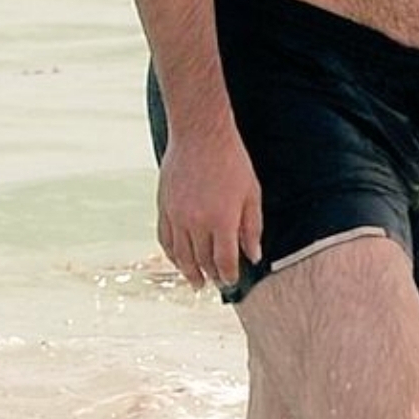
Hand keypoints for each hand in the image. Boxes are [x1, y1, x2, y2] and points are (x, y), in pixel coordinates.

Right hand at [156, 130, 262, 289]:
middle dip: (211, 276)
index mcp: (221, 220)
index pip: (224, 261)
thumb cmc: (231, 161)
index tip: (232, 281)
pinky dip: (172, 255)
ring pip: (181, 255)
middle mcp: (196, 222)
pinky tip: (179, 261)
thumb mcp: (252, 193)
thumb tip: (254, 255)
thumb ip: (252, 227)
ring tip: (197, 282)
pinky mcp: (164, 208)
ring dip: (190, 272)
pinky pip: (165, 240)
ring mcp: (177, 216)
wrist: (200, 134)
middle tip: (217, 284)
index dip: (229, 275)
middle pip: (202, 261)